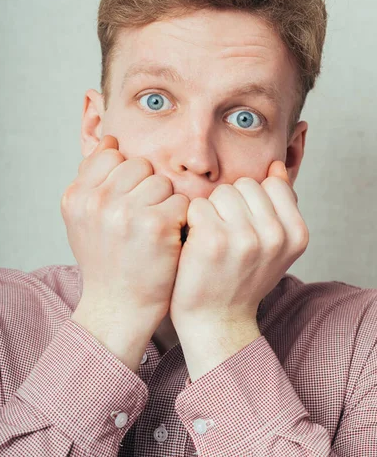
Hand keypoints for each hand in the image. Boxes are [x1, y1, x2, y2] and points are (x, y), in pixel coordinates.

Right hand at [60, 135, 188, 326]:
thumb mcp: (84, 219)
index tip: (126, 199)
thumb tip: (111, 140)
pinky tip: (168, 239)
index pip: (111, 154)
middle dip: (147, 187)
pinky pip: (180, 200)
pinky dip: (180, 219)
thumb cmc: (105, 260)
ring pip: (162, 181)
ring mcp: (126, 213)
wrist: (119, 307)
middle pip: (140, 165)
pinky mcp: (156, 226)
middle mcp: (97, 201)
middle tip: (142, 218)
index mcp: (76, 196)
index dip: (126, 175)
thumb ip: (92, 178)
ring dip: (165, 203)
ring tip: (153, 230)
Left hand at [169, 161, 307, 331]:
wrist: (217, 322)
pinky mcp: (213, 240)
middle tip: (227, 237)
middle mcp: (275, 235)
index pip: (271, 183)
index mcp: (296, 234)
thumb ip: (280, 205)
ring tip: (213, 240)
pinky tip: (195, 245)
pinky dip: (192, 222)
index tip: (245, 228)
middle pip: (244, 184)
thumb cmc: (242, 279)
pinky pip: (198, 205)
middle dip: (230, 204)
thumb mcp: (274, 246)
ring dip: (211, 211)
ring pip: (221, 192)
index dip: (252, 202)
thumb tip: (276, 166)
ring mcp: (245, 237)